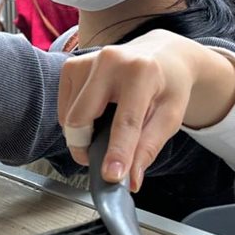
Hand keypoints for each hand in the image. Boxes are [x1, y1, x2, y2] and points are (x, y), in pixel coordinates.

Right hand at [56, 30, 234, 190]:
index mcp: (141, 72)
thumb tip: (130, 179)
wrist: (161, 55)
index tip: (110, 176)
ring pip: (68, 117)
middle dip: (86, 147)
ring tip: (105, 128)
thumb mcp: (170, 117)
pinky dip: (75, 121)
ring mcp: (86, 61)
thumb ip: (149, 148)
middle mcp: (110, 61)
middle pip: (81, 119)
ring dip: (82, 134)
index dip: (117, 152)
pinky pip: (64, 109)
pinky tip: (95, 114)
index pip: (125, 122)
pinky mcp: (71, 66)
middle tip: (101, 160)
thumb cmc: (167, 85)